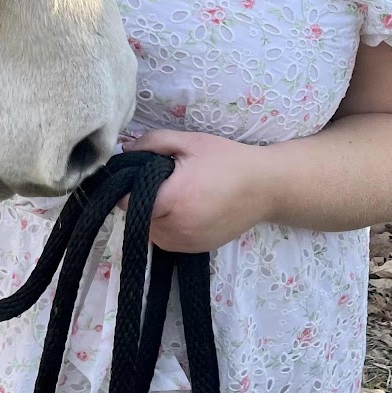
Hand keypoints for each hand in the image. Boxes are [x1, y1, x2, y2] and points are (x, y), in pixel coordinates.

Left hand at [124, 128, 272, 253]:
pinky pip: (167, 239)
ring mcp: (186, 244)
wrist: (265, 187)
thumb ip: (153, 143)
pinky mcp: (196, 250)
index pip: (127, 201)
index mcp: (172, 201)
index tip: (139, 173)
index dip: (128, 186)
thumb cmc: (228, 161)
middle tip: (162, 180)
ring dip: (153, 214)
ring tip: (175, 193)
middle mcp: (176, 228)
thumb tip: (126, 152)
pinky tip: (185, 208)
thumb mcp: (190, 142)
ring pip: (150, 230)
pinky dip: (168, 225)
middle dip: (142, 198)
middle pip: (137, 216)